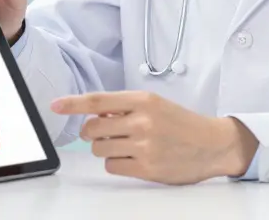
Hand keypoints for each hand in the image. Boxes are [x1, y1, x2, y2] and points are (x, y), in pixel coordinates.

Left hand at [51, 91, 257, 184]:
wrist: (213, 144)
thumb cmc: (182, 123)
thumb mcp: (155, 105)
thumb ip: (125, 107)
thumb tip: (95, 113)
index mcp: (143, 100)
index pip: (98, 100)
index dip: (73, 103)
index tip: (55, 105)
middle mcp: (142, 121)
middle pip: (92, 128)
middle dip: (93, 132)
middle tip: (108, 132)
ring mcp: (144, 146)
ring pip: (99, 149)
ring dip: (106, 148)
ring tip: (127, 145)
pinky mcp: (146, 168)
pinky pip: (112, 166)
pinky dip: (116, 163)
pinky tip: (133, 159)